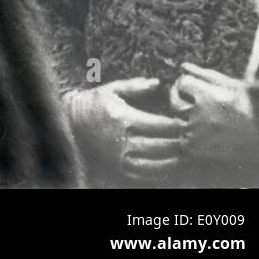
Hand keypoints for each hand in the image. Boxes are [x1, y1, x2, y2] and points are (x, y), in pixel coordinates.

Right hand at [66, 78, 185, 184]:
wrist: (69, 123)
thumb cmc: (93, 104)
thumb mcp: (111, 90)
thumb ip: (135, 86)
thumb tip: (157, 83)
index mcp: (125, 118)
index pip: (162, 125)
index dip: (178, 125)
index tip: (185, 123)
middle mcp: (124, 140)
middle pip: (164, 146)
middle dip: (180, 142)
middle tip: (190, 139)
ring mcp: (121, 157)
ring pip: (158, 164)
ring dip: (174, 160)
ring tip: (183, 154)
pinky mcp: (118, 168)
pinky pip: (146, 175)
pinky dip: (161, 173)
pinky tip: (168, 167)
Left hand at [170, 63, 258, 175]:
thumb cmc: (251, 108)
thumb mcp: (232, 87)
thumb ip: (204, 75)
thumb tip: (182, 66)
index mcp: (209, 96)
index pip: (183, 83)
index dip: (187, 83)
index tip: (192, 86)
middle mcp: (200, 114)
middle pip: (174, 102)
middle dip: (179, 98)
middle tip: (188, 100)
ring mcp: (198, 134)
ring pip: (176, 122)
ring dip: (182, 118)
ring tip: (197, 117)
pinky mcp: (199, 150)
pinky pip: (182, 140)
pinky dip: (187, 136)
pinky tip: (200, 133)